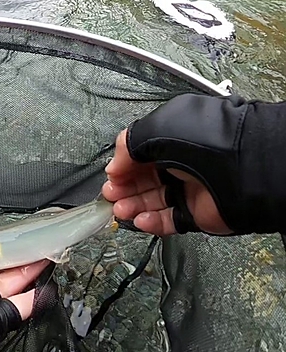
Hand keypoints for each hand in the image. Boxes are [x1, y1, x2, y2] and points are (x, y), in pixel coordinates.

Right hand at [102, 130, 231, 235]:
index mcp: (175, 137)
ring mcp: (190, 189)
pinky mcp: (197, 213)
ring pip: (154, 201)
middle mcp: (183, 162)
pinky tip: (139, 220)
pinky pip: (170, 220)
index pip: (142, 154)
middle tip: (111, 195)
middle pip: (145, 179)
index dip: (124, 166)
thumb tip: (114, 166)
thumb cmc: (203, 142)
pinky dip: (152, 222)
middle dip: (125, 188)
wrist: (241, 170)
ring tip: (120, 210)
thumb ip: (128, 145)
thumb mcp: (155, 129)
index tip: (111, 176)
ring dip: (134, 206)